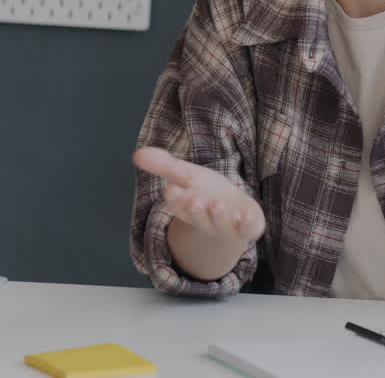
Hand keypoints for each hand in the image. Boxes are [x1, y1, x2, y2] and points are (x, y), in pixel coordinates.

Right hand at [133, 147, 264, 243]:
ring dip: (218, 217)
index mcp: (187, 208)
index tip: (172, 189)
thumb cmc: (207, 191)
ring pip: (220, 225)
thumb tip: (136, 154)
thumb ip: (164, 165)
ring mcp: (226, 227)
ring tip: (218, 206)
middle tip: (194, 200)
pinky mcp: (247, 228)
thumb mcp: (186, 175)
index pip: (178, 205)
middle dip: (196, 210)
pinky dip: (247, 225)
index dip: (176, 199)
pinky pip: (247, 230)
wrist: (235, 211)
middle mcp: (205, 221)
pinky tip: (245, 215)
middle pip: (198, 217)